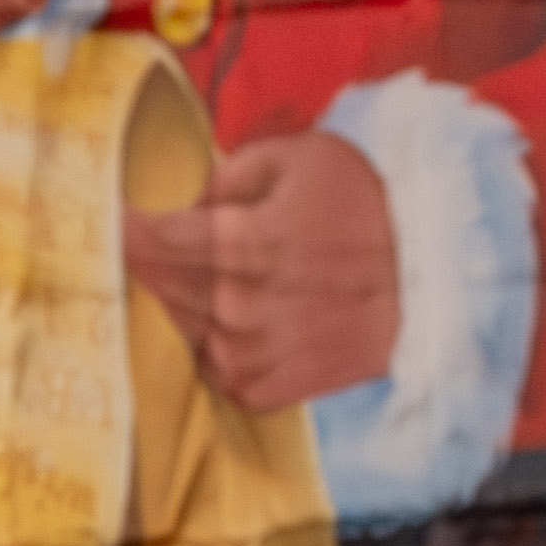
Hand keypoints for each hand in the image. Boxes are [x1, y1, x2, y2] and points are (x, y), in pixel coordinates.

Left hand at [115, 118, 409, 415]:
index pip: (152, 240)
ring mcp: (252, 353)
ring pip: (184, 326)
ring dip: (182, 302)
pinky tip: (230, 322)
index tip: (111, 219)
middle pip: (160, 285)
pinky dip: (214, 345)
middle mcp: (238, 306)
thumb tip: (192, 204)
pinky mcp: (269, 388)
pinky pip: (215, 369)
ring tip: (201, 279)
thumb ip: (230, 174)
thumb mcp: (301, 157)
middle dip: (147, 261)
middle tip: (142, 245)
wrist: (434, 281)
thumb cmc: (370, 209)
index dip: (124, 227)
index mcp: (242, 244)